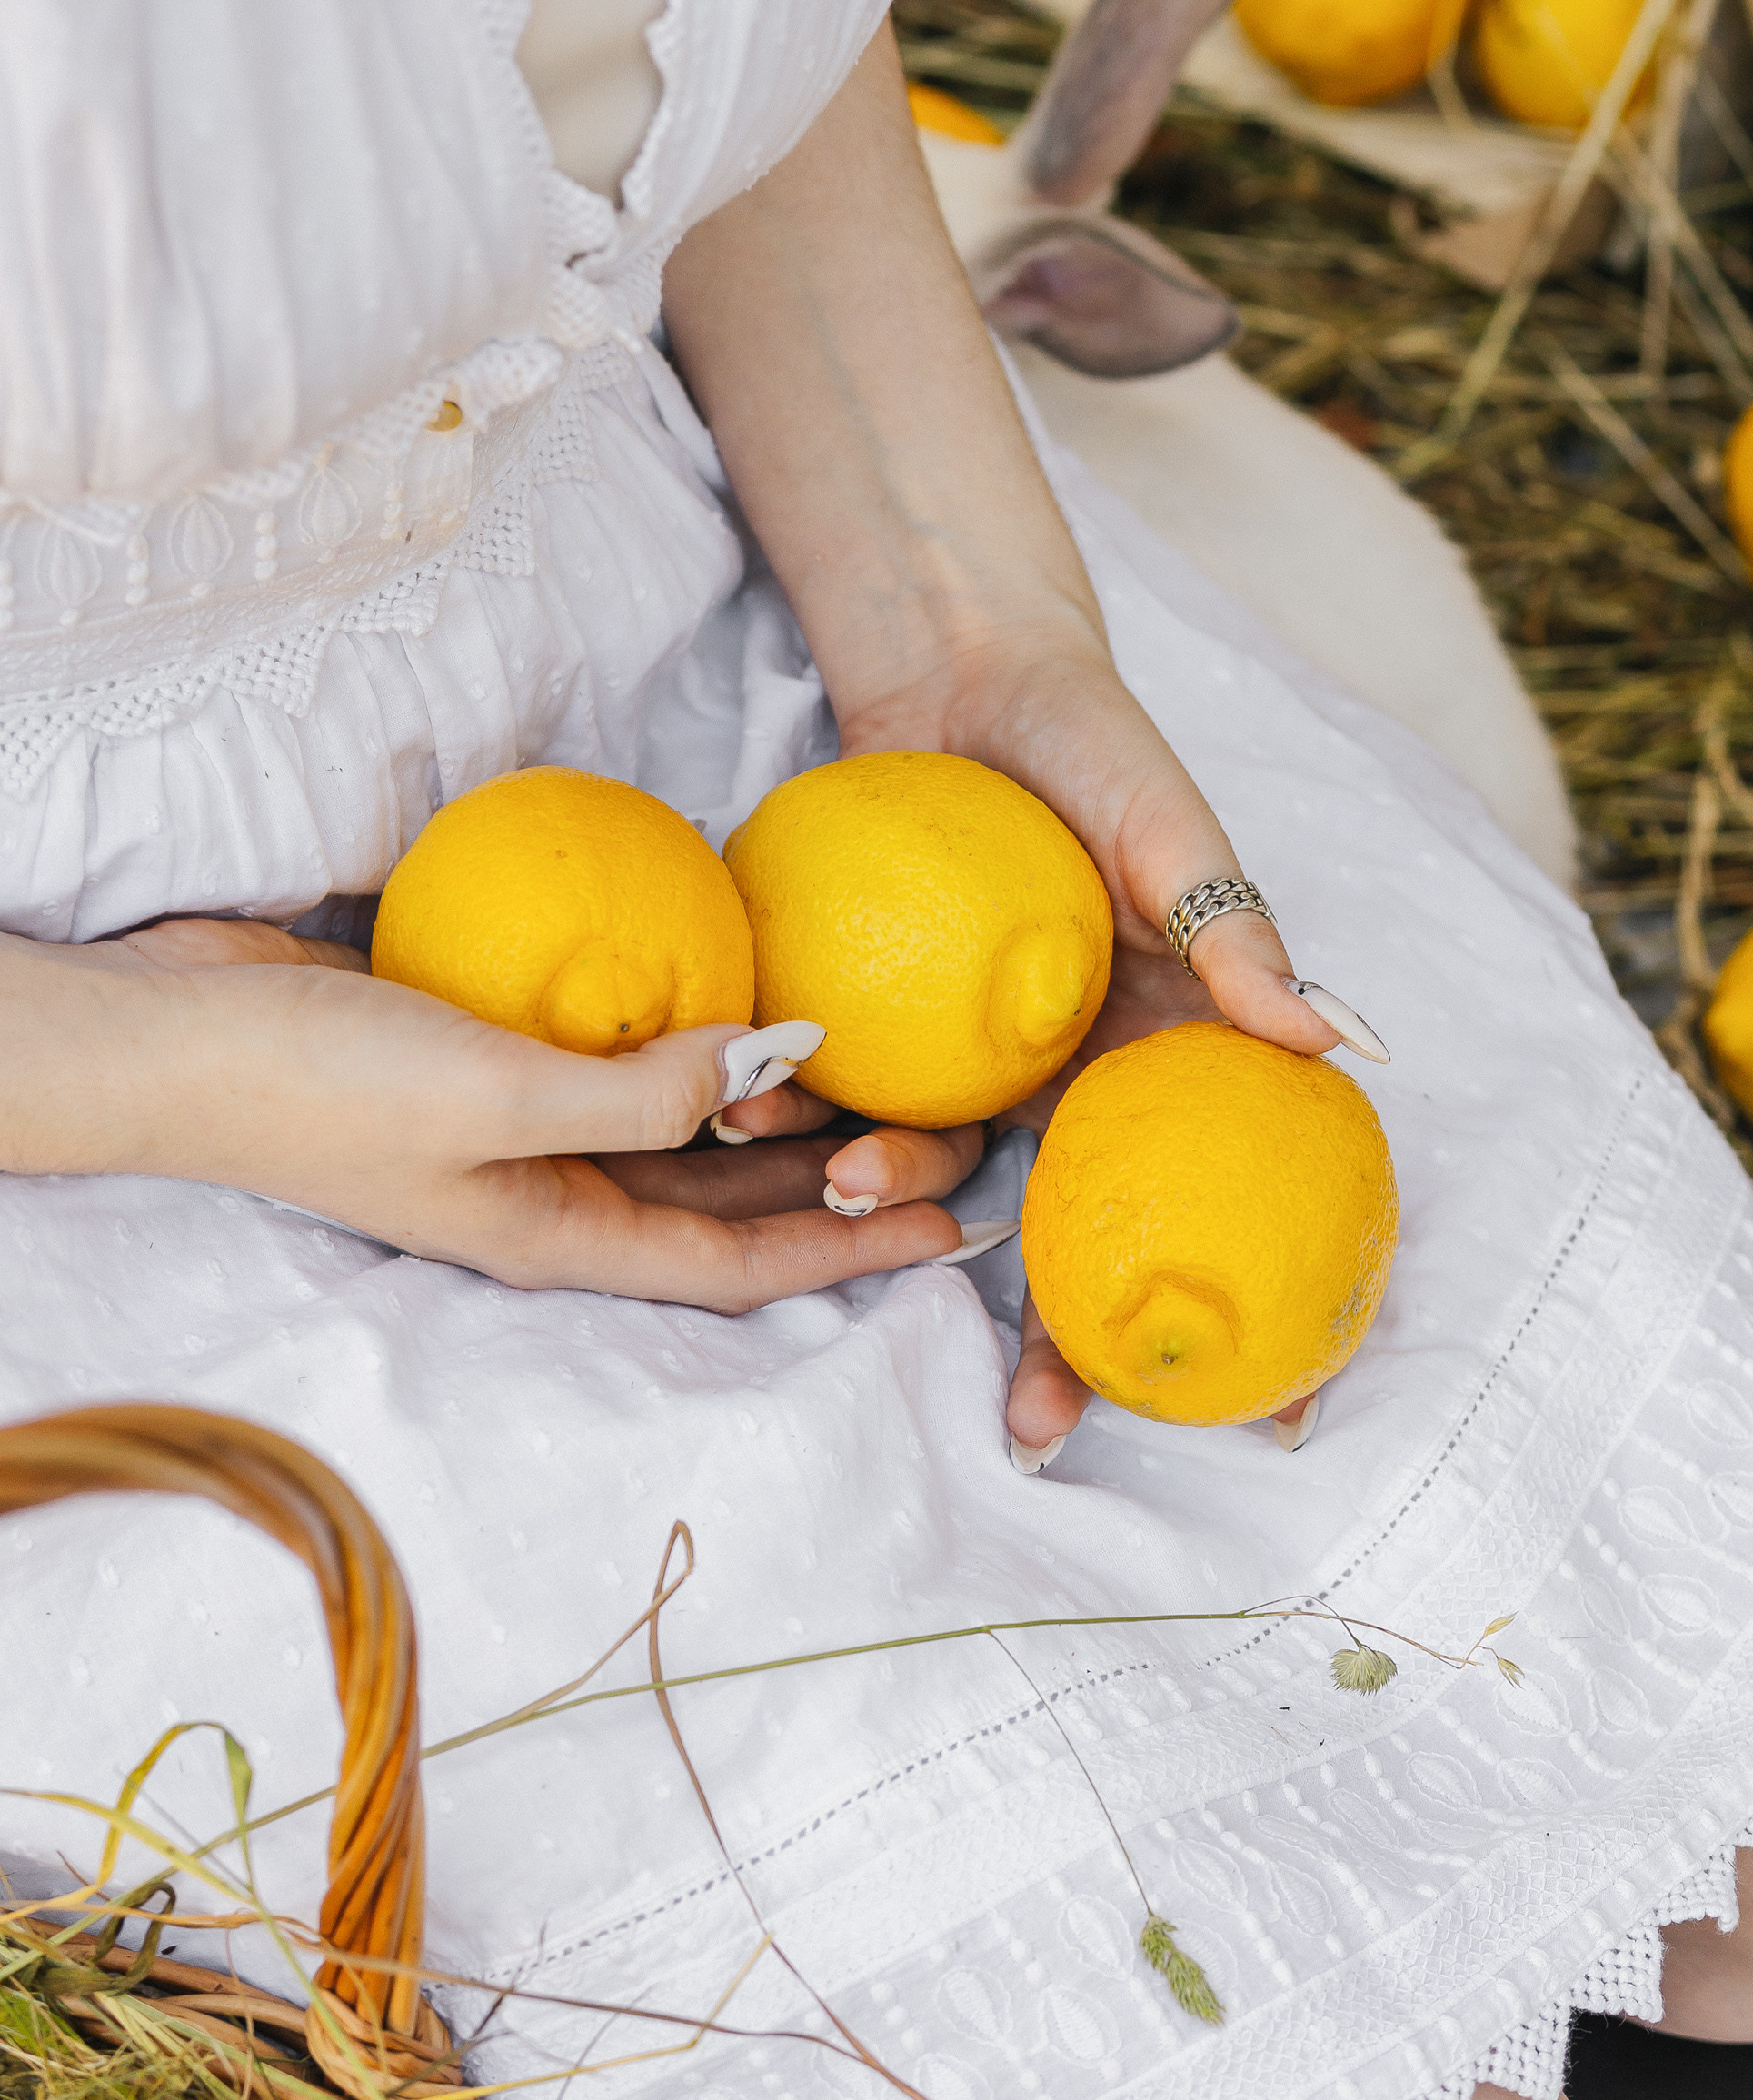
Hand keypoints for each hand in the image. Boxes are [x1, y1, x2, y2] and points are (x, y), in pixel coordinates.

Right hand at [0, 914, 984, 1310]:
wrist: (176, 1035)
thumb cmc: (324, 1085)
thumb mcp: (495, 1097)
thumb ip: (637, 1094)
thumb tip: (772, 1064)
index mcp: (561, 1234)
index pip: (742, 1260)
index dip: (854, 1250)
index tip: (959, 1228)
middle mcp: (554, 1192)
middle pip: (727, 1200)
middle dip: (839, 1181)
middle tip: (949, 1128)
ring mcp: (522, 1125)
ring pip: (684, 1129)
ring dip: (777, 1109)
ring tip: (881, 1066)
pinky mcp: (494, 1051)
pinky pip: (624, 1054)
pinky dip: (689, 1034)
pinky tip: (738, 985)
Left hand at [835, 630, 1386, 1453]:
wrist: (964, 669)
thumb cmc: (1090, 743)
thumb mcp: (1171, 830)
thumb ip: (1236, 932)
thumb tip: (1340, 1040)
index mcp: (1162, 1048)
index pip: (1208, 1194)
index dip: (1235, 1301)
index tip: (1266, 1430)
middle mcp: (1072, 1073)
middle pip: (1070, 1230)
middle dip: (1049, 1338)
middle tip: (1030, 1423)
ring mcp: (975, 1055)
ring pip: (943, 1165)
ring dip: (894, 1191)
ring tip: (846, 1177)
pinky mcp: (887, 1019)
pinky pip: (851, 1086)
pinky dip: (809, 1102)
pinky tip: (759, 1101)